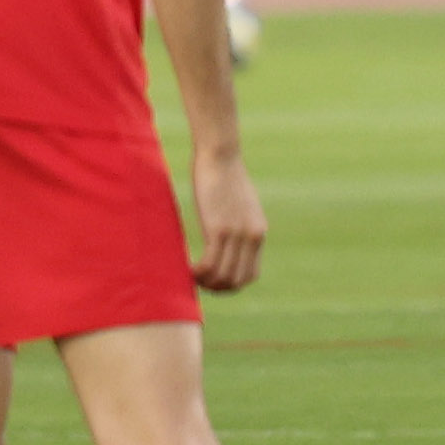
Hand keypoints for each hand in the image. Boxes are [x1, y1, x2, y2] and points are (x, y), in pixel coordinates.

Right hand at [189, 146, 264, 292]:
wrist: (220, 156)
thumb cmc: (223, 177)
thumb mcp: (239, 205)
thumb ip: (237, 223)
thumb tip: (225, 236)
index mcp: (258, 233)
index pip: (251, 275)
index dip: (230, 285)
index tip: (211, 281)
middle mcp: (252, 237)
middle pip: (237, 281)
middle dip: (216, 289)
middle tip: (196, 282)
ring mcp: (238, 234)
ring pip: (224, 276)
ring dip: (205, 283)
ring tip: (190, 276)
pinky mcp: (220, 228)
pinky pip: (210, 264)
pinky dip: (197, 273)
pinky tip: (186, 268)